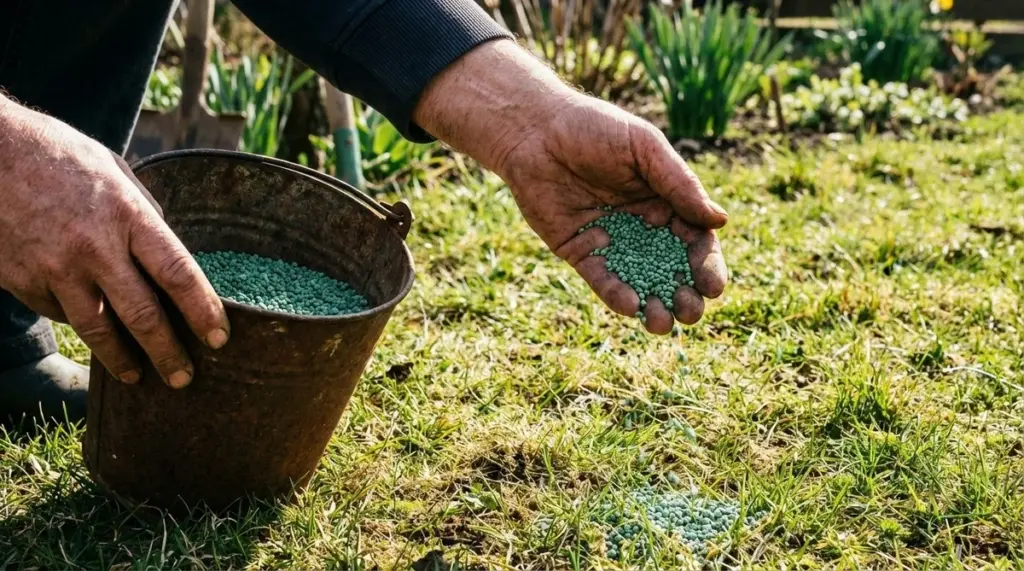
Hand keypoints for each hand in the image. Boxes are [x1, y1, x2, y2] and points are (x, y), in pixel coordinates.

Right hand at [0, 96, 228, 385]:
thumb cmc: (58, 156)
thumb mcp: (114, 172)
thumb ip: (144, 216)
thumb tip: (167, 258)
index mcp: (126, 213)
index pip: (177, 273)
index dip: (202, 310)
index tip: (219, 338)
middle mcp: (93, 246)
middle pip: (142, 314)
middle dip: (168, 352)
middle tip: (185, 377)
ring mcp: (54, 268)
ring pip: (98, 330)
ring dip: (123, 360)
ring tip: (140, 376)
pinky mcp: (22, 281)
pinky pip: (60, 314)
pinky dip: (80, 324)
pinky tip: (93, 330)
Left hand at [499, 98, 728, 333]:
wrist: (535, 130)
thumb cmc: (594, 128)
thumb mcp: (643, 147)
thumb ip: (679, 183)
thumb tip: (720, 221)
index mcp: (667, 202)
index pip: (696, 241)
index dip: (706, 266)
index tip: (713, 286)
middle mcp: (643, 227)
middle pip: (672, 269)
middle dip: (684, 295)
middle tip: (691, 312)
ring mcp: (612, 242)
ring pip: (639, 281)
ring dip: (653, 305)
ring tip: (662, 324)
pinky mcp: (580, 251)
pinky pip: (602, 278)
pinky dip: (616, 294)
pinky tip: (630, 305)